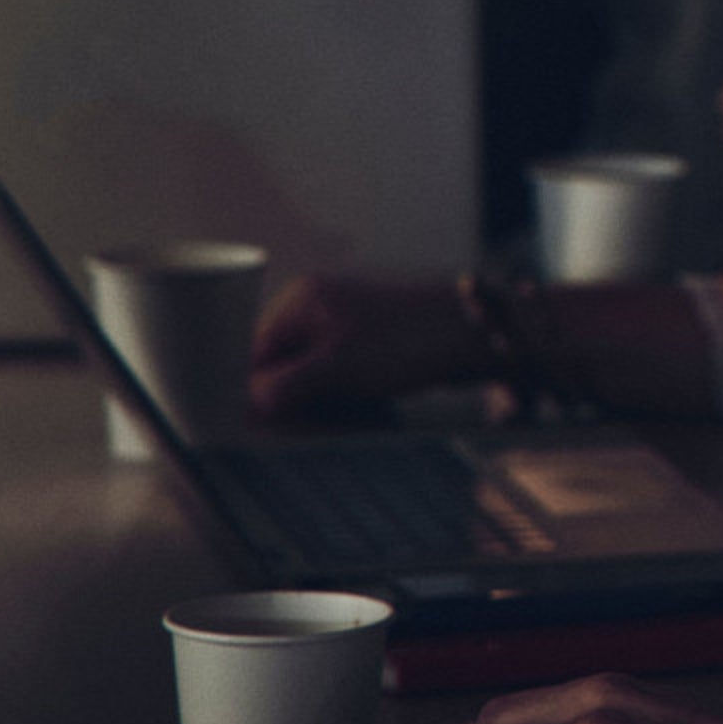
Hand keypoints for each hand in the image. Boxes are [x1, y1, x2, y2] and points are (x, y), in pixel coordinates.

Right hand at [249, 275, 479, 415]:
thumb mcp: (335, 369)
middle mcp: (320, 304)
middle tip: (309, 420)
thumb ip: (283, 386)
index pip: (255, 351)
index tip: (262, 424)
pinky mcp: (371, 339)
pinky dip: (345, 392)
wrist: (477, 332)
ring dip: (319, 398)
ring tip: (342, 409)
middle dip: (290, 396)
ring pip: (312, 372)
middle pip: (281, 362)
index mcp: (302, 300)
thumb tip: (245, 403)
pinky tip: (361, 404)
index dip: (255, 390)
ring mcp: (347, 320)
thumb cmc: (405, 343)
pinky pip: (341, 372)